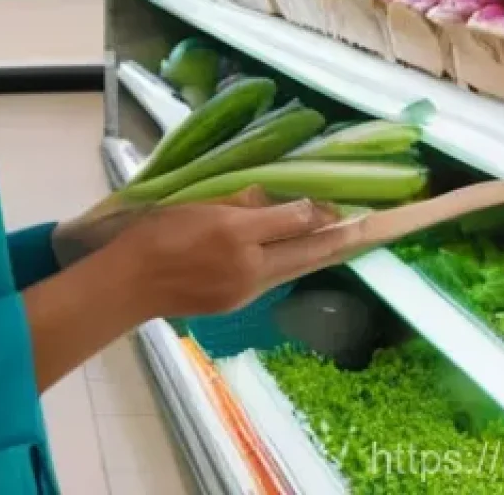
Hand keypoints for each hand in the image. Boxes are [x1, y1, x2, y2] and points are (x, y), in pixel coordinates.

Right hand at [105, 191, 363, 320]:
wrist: (131, 280)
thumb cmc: (157, 232)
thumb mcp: (198, 205)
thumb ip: (240, 203)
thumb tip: (276, 200)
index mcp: (236, 233)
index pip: (292, 220)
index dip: (319, 212)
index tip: (340, 205)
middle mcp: (248, 265)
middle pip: (305, 252)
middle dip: (340, 240)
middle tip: (373, 228)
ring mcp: (245, 289)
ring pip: (292, 268)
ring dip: (318, 254)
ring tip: (343, 240)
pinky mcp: (236, 303)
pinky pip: (272, 279)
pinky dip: (290, 265)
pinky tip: (296, 256)